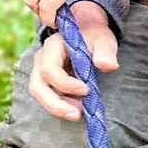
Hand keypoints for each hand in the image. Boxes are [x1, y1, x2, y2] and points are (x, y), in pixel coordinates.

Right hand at [29, 1, 119, 120]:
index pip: (50, 69)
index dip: (66, 84)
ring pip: (40, 95)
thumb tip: (109, 66)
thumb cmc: (93, 36)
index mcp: (52, 46)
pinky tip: (77, 109)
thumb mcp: (103, 39)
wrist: (86, 32)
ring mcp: (40, 72)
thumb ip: (105, 52)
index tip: (87, 90)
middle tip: (77, 115)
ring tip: (78, 114)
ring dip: (57, 107)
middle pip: (37, 87)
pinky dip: (60, 105)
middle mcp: (41, 60)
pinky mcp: (46, 82)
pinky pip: (47, 97)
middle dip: (55, 104)